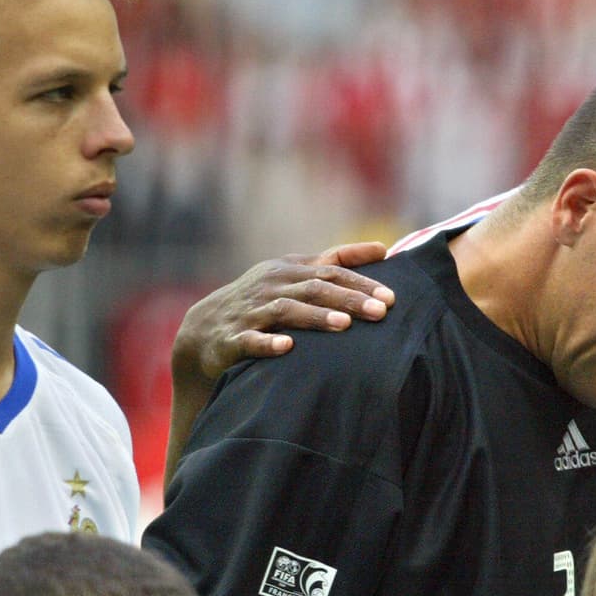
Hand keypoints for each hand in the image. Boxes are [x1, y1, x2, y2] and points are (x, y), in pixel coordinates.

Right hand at [165, 242, 393, 487]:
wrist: (203, 329)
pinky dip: (269, 342)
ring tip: (345, 325)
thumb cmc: (260, 301)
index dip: (361, 278)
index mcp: (289, 270)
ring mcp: (252, 311)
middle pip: (316, 287)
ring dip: (317, 317)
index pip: (331, 268)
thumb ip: (333, 263)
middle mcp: (272, 286)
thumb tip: (383, 249)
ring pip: (288, 311)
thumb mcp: (292, 276)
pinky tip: (288, 347)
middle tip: (381, 311)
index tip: (392, 294)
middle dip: (350, 298)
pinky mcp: (233, 338)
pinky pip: (251, 339)